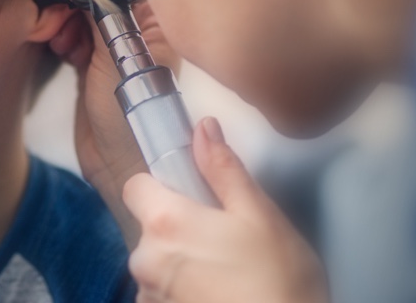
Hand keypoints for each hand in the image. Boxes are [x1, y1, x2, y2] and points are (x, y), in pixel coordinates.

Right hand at [48, 3, 179, 245]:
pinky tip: (58, 46)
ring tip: (58, 38)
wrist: (118, 165)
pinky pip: (71, 35)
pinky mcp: (90, 64)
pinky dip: (60, 35)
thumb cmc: (132, 117)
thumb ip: (102, 14)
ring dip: (62, 19)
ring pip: (80, 14)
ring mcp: (112, 48)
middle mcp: (136, 30)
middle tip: (55, 10)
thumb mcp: (117, 57)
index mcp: (155, 22)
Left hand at [124, 117, 326, 302]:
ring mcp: (149, 294)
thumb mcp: (259, 215)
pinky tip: (217, 292)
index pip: (136, 186)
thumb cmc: (279, 281)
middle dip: (178, 227)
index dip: (162, 185)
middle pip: (149, 227)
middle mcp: (146, 259)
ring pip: (156, 262)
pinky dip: (182, 289)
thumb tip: (204, 129)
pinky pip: (161, 291)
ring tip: (225, 270)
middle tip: (223, 236)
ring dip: (180, 261)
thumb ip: (224, 169)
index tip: (190, 194)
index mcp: (165, 223)